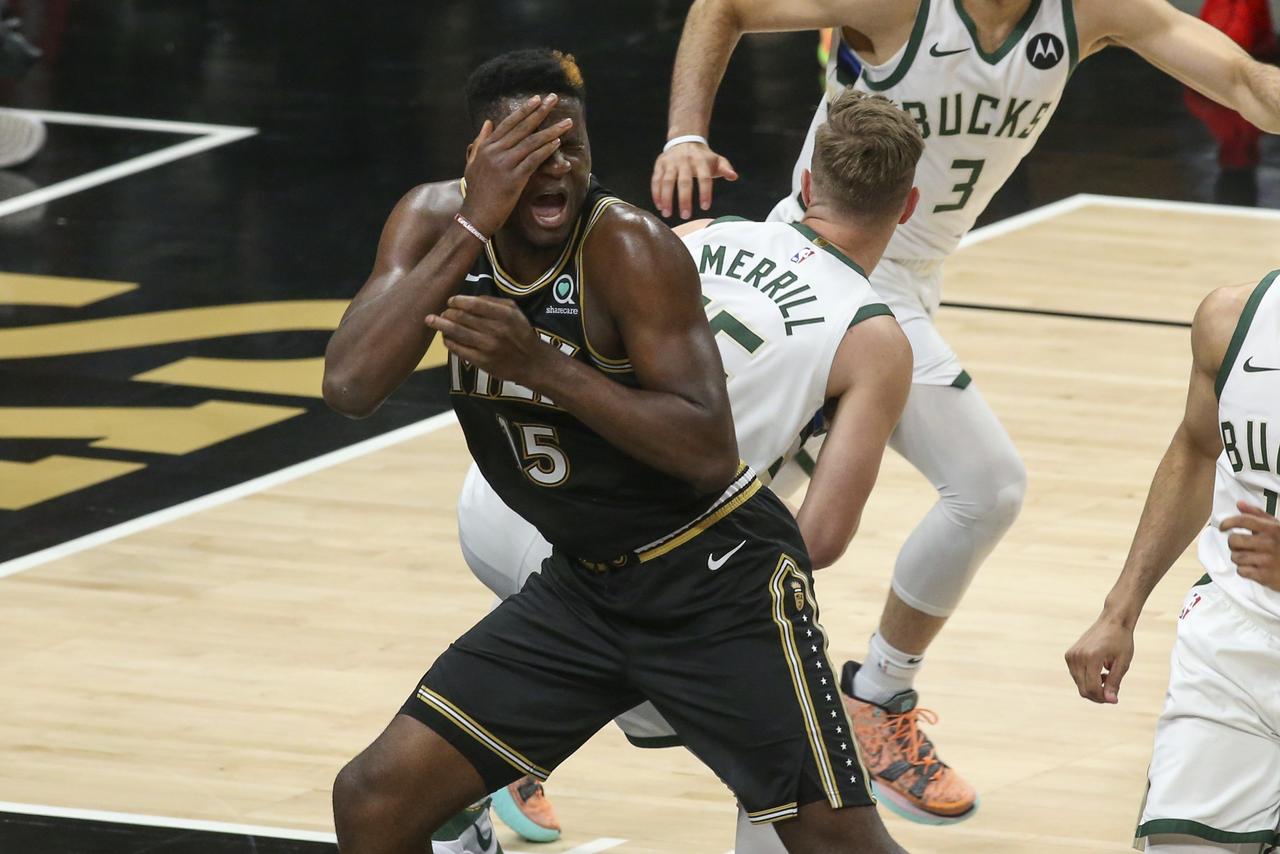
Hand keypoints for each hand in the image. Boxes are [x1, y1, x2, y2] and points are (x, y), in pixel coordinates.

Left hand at [425, 295, 558, 387]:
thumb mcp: (514, 312)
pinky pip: (459, 349)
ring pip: (457, 333)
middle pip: (462, 317)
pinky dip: (449, 342)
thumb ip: (493, 302)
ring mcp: (487, 347)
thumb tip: (469, 299)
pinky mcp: (482, 362)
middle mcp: (495, 330)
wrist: (532, 362)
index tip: (450, 301)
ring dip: (442, 326)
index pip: (473, 304)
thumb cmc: (521, 334)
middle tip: (441, 312)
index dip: (457, 301)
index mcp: (504, 315)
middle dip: (447, 313)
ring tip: (432, 321)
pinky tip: (445, 338)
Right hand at [460, 94, 573, 235]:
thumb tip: (488, 122)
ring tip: (566, 122)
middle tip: (553, 98)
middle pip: (522, 127)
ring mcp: (504, 164)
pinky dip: (546, 150)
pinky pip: (533, 160)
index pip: (508, 123)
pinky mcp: (514, 178)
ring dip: (551, 131)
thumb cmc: (476, 192)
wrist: (475, 215)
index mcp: (486, 147)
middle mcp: (495, 152)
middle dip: (540, 112)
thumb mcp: (472, 163)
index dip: (524, 110)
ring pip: (531, 142)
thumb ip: (481, 141)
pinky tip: (557, 142)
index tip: (537, 99)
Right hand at [650, 140, 737, 218]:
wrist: (685, 140)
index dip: (705, 192)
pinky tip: (659, 206)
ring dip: (666, 198)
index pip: (704, 178)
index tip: (705, 207)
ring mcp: (671, 163)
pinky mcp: (660, 165)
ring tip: (667, 214)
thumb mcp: (717, 160)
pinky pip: (656, 180)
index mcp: (700, 161)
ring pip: (667, 181)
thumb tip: (734, 176)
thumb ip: (726, 168)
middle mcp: (685, 161)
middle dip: (684, 199)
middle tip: (685, 216)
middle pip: (684, 182)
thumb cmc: (703, 157)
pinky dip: (656, 193)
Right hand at [1065, 614, 1134, 703]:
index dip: (1103, 698)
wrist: (1112, 621)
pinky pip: (1076, 675)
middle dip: (1098, 695)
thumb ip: (1114, 682)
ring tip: (1107, 676)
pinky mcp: (1069, 655)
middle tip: (1112, 690)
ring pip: (1079, 684)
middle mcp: (1078, 656)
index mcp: (1092, 657)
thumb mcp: (1122, 663)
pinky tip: (1099, 671)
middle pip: (1083, 689)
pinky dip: (1087, 679)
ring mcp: (1071, 655)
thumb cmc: (1121, 641)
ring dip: (1093, 686)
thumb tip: (1111, 700)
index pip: (1092, 688)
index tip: (1115, 699)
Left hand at [1221, 500, 1279, 590]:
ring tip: (1249, 557)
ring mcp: (1267, 560)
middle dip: (1233, 544)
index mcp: (1272, 529)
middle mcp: (1269, 543)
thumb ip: (1258, 515)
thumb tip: (1240, 504)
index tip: (1223, 526)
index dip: (1228, 522)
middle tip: (1239, 546)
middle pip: (1234, 540)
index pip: (1243, 521)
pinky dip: (1244, 570)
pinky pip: (1241, 571)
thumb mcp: (1277, 527)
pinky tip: (1253, 567)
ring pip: (1235, 557)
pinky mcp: (1265, 576)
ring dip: (1238, 558)